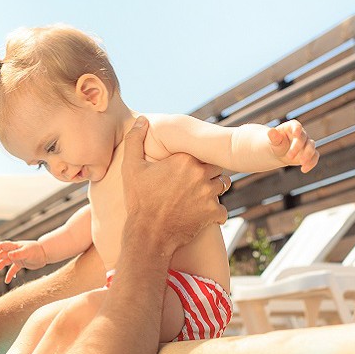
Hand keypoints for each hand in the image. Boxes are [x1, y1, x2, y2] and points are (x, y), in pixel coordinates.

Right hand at [0, 240, 48, 283]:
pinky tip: (7, 281)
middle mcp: (13, 252)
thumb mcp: (27, 252)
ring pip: (4, 263)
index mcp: (13, 247)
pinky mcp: (20, 264)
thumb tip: (9, 256)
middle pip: (0, 256)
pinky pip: (12, 270)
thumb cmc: (36, 250)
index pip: (1, 246)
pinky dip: (9, 275)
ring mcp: (16, 258)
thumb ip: (18, 254)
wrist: (45, 253)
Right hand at [121, 117, 227, 253]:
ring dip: (215, 190)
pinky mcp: (212, 213)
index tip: (188, 168)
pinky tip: (204, 216)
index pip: (202, 152)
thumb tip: (142, 120)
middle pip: (215, 167)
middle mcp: (200, 174)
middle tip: (195, 182)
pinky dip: (216, 214)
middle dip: (208, 173)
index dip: (197, 159)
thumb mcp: (130, 168)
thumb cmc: (139, 201)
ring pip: (223, 185)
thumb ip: (134, 140)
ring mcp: (208, 194)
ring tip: (201, 196)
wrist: (147, 234)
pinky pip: (223, 211)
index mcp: (184, 159)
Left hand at [268, 119, 318, 172]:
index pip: (296, 126)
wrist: (281, 152)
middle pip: (303, 138)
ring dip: (308, 154)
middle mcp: (302, 134)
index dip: (297, 129)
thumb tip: (271, 131)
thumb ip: (273, 136)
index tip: (295, 134)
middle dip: (297, 147)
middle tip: (289, 157)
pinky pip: (315, 156)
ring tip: (301, 163)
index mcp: (292, 127)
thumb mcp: (274, 140)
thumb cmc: (277, 143)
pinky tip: (304, 169)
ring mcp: (307, 143)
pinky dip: (311, 163)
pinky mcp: (311, 153)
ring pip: (311, 146)